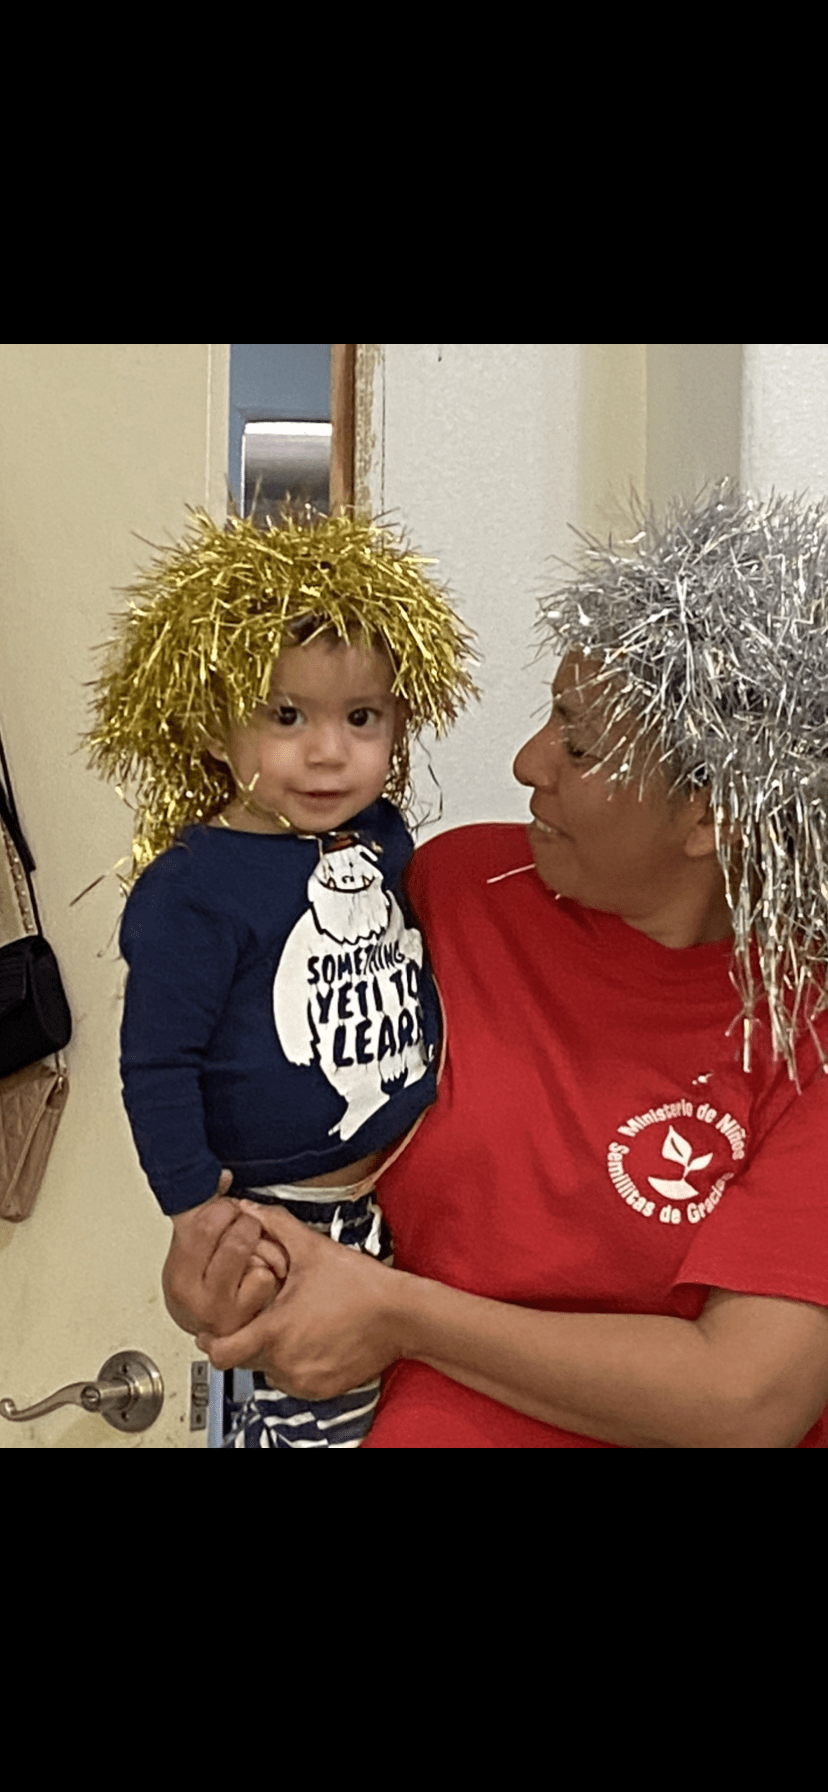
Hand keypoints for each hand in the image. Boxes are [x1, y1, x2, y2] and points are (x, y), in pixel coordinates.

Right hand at [163, 1173, 287, 1338]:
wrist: (206, 1328)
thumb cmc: (200, 1283)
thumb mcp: (189, 1249)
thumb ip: (202, 1212)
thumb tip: (223, 1177)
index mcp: (180, 1275)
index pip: (205, 1226)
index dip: (223, 1210)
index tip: (226, 1210)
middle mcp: (201, 1298)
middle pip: (236, 1242)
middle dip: (246, 1225)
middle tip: (245, 1225)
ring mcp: (227, 1312)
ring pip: (255, 1260)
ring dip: (259, 1246)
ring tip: (253, 1246)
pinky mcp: (251, 1321)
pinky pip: (267, 1277)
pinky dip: (269, 1270)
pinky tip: (260, 1273)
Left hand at [196, 1201, 403, 1398]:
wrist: (402, 1316)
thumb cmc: (360, 1285)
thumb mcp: (313, 1249)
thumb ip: (275, 1226)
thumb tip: (248, 1207)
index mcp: (275, 1331)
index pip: (220, 1352)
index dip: (213, 1339)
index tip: (217, 1328)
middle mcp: (285, 1362)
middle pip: (244, 1359)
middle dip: (248, 1339)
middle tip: (264, 1316)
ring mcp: (304, 1380)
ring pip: (269, 1371)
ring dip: (273, 1353)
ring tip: (293, 1325)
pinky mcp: (322, 1391)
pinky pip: (294, 1381)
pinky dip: (296, 1365)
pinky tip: (312, 1339)